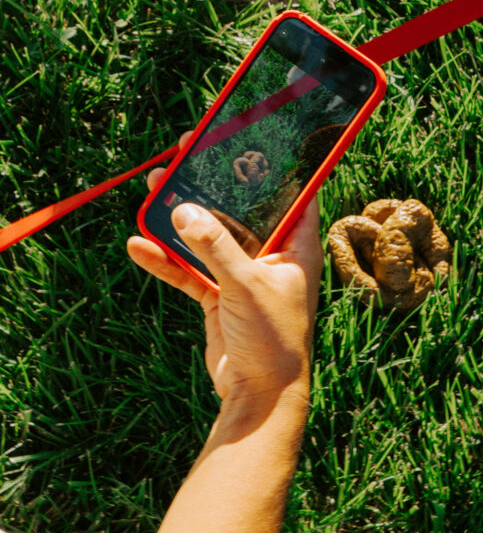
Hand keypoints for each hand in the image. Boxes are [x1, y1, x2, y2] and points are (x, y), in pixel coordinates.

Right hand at [127, 140, 322, 403]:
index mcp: (296, 245)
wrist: (259, 398)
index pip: (292, 191)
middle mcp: (271, 254)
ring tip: (155, 184)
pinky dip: (166, 260)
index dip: (276, 163)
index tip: (253, 135)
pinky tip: (138, 245)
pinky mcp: (219, 297)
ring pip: (210, 235)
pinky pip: (189, 271)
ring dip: (182, 215)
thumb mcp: (245, 286)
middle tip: (188, 150)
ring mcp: (243, 275)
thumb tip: (183, 210)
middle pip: (240, 208)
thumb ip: (214, 247)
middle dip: (213, 183)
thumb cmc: (272, 340)